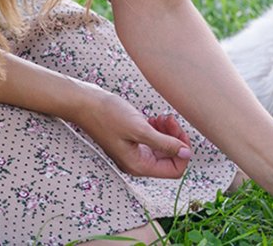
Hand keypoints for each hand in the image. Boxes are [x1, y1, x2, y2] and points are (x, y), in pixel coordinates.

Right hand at [75, 85, 191, 177]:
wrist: (86, 103)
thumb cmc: (108, 115)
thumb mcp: (140, 129)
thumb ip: (165, 144)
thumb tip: (187, 154)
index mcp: (139, 165)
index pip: (175, 170)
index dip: (182, 153)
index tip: (180, 134)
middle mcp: (138, 162)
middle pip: (171, 157)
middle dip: (176, 138)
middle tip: (170, 120)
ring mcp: (135, 151)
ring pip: (164, 146)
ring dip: (169, 131)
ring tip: (161, 118)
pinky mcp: (133, 140)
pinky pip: (155, 138)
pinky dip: (159, 128)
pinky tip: (155, 118)